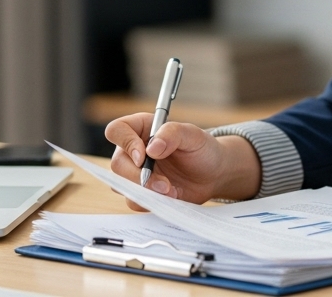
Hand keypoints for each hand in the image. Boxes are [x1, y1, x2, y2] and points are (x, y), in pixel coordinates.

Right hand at [104, 113, 261, 207]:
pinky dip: (151, 202)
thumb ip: (172, 134)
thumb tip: (151, 148)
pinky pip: (135, 201)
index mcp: (141, 128)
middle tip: (164, 184)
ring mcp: (135, 173)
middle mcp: (133, 151)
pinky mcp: (142, 193)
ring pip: (121, 186)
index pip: (117, 131)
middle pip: (117, 164)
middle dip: (138, 177)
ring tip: (171, 191)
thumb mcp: (192, 135)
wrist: (213, 174)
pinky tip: (170, 197)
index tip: (144, 156)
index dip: (125, 143)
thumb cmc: (202, 149)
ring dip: (145, 192)